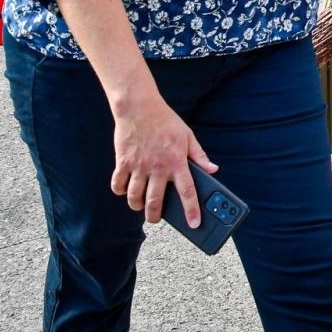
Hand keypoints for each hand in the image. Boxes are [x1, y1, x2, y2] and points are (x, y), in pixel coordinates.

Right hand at [110, 95, 216, 226]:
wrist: (140, 107)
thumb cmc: (166, 121)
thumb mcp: (188, 136)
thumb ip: (200, 156)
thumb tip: (213, 170)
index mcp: (177, 161)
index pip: (188, 191)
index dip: (192, 210)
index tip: (194, 224)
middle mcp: (158, 167)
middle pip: (155, 202)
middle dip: (155, 216)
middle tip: (156, 218)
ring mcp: (139, 166)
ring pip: (135, 198)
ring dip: (137, 206)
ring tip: (141, 206)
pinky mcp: (123, 162)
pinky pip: (118, 185)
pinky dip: (121, 191)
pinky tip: (126, 190)